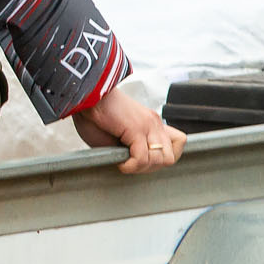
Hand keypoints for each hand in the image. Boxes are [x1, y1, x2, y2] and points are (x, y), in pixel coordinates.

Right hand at [72, 86, 186, 174]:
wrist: (86, 96)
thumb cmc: (94, 115)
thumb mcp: (117, 134)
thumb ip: (130, 147)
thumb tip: (134, 163)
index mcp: (151, 123)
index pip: (178, 144)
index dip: (161, 158)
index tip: (141, 160)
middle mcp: (154, 123)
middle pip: (170, 157)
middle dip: (150, 167)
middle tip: (130, 164)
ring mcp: (148, 125)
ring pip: (160, 160)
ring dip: (140, 167)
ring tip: (124, 162)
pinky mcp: (136, 128)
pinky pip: (142, 158)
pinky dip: (130, 166)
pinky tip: (119, 161)